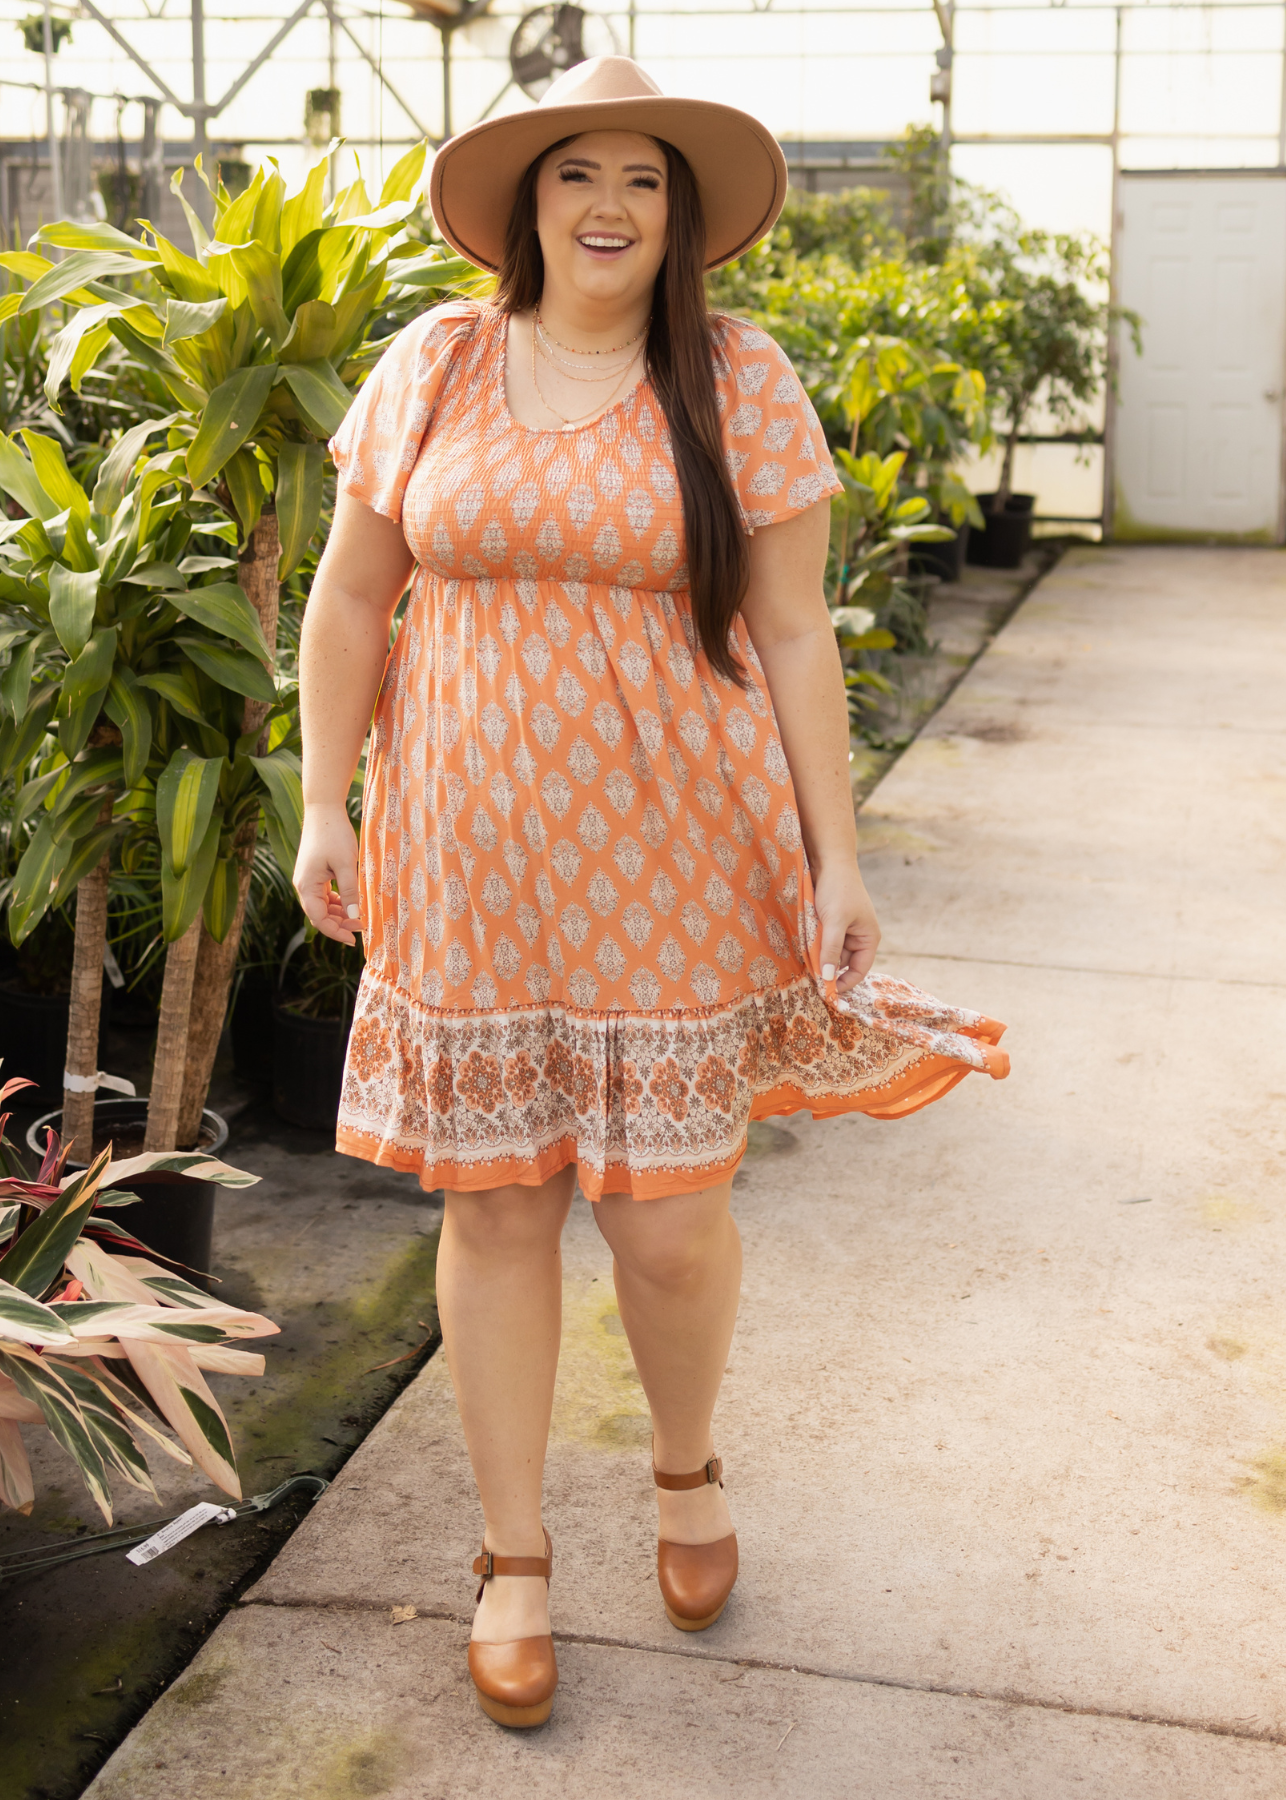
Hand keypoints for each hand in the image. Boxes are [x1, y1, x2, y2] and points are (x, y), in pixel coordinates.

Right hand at [294, 803, 361, 945]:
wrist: (324, 810)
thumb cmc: (334, 834)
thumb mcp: (345, 864)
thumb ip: (350, 891)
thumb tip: (355, 916)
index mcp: (306, 886)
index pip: (318, 920)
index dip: (336, 932)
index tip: (354, 939)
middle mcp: (304, 885)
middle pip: (320, 915)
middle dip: (340, 924)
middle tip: (363, 926)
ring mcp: (309, 879)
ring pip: (323, 906)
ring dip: (340, 913)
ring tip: (360, 916)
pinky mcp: (315, 873)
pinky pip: (326, 895)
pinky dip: (339, 902)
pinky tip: (353, 902)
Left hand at [812, 859, 880, 993]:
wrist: (829, 861)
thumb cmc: (838, 889)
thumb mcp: (835, 921)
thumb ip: (831, 950)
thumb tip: (828, 978)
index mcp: (868, 938)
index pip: (859, 971)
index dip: (844, 983)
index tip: (825, 992)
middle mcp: (858, 937)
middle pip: (842, 964)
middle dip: (827, 968)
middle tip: (808, 977)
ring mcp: (844, 931)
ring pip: (830, 953)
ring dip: (818, 956)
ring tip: (805, 957)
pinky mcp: (830, 924)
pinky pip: (822, 942)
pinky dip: (814, 945)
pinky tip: (804, 944)